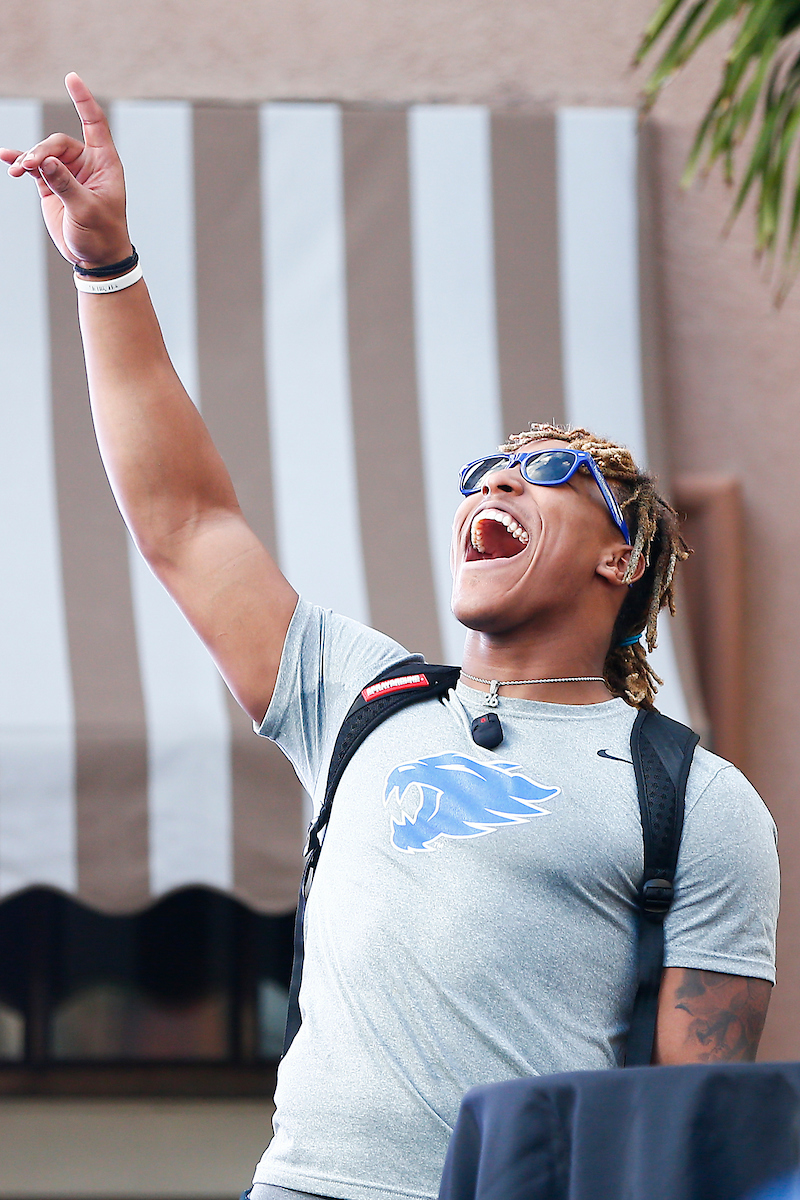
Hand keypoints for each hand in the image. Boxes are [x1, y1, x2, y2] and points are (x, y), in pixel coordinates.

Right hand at [0, 73, 131, 268]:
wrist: (95, 258)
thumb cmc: (101, 234)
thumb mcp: (87, 210)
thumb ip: (66, 185)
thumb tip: (45, 163)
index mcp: (104, 163)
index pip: (94, 123)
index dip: (83, 100)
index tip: (71, 78)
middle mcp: (86, 163)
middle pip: (57, 143)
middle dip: (41, 152)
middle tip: (31, 167)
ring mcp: (67, 173)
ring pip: (43, 154)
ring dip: (28, 159)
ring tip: (18, 170)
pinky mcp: (52, 185)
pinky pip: (34, 167)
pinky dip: (20, 162)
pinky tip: (6, 158)